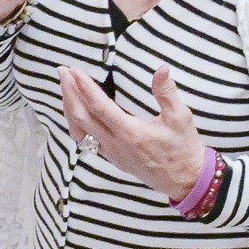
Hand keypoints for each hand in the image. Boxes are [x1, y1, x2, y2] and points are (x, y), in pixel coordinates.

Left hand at [59, 65, 206, 202]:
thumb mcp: (181, 117)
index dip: (84, 87)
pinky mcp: (113, 158)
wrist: (186, 180)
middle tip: (63, 72)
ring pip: (79, 131)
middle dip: (69, 93)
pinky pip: (86, 140)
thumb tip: (162, 68)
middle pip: (81, 118)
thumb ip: (167, 92)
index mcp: (130, 132)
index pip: (99, 107)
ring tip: (66, 88)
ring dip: (70, 108)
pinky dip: (77, 123)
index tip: (74, 70)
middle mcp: (116, 144)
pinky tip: (77, 112)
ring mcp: (112, 153)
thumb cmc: (184, 148)